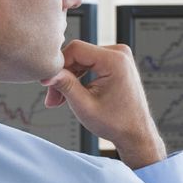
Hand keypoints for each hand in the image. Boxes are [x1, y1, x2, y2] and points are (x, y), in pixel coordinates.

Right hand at [41, 40, 165, 167]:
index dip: (58, 65)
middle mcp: (119, 53)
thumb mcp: (85, 106)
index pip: (76, 49)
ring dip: (68, 78)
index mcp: (115, 60)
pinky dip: (78, 78)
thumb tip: (46, 74)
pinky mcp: (116, 63)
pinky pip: (89, 63)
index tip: (47, 83)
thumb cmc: (117, 123)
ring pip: (81, 59)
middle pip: (78, 54)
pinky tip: (71, 93)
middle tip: (52, 99)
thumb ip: (65, 85)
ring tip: (60, 100)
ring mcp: (119, 57)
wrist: (136, 133)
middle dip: (62, 76)